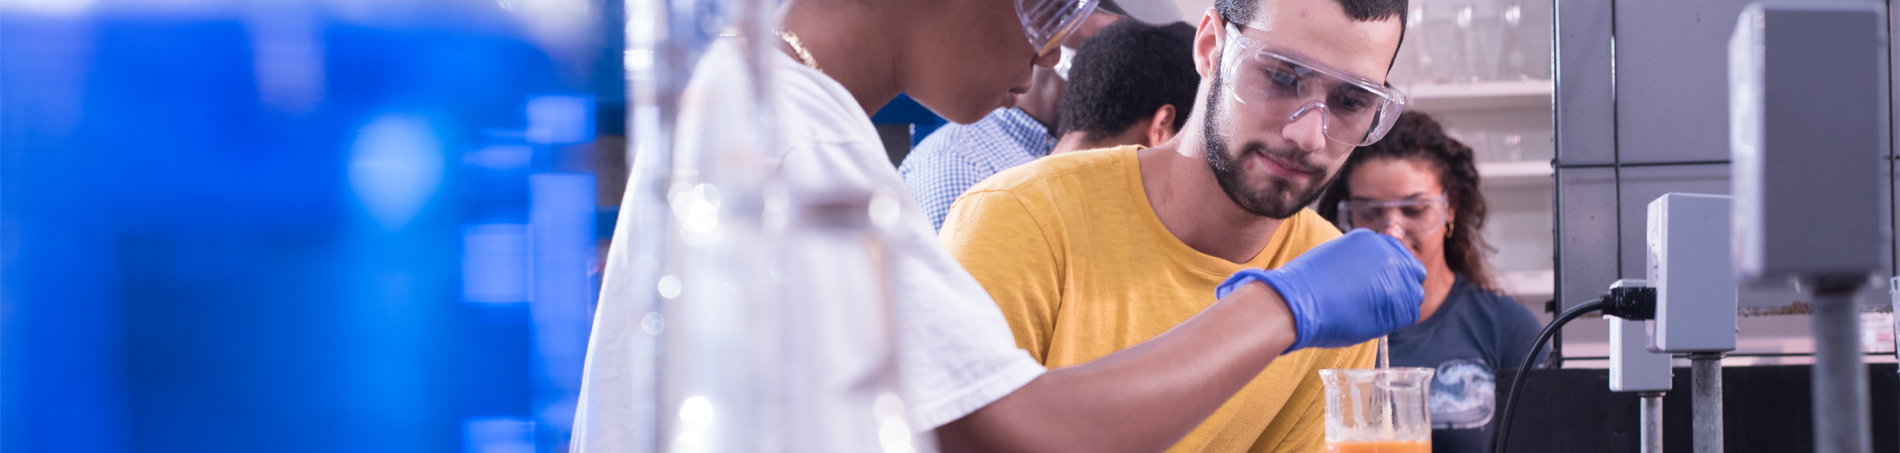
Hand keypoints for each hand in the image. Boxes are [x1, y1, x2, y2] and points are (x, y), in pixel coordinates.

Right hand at [1215, 229, 1425, 352]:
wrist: (1297, 302)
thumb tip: (1366, 279)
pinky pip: (1409, 314)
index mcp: (1370, 239)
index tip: (1381, 286)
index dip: (1391, 273)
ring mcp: (1397, 276)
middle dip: (1401, 287)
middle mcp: (1389, 253)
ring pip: (1414, 295)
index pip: (1396, 255)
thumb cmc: (1304, 288)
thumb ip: (1356, 264)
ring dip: (1398, 306)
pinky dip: (1395, 321)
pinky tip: (1371, 321)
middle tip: (1381, 303)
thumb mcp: (1332, 260)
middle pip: (1413, 271)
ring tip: (1370, 313)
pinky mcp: (1400, 301)